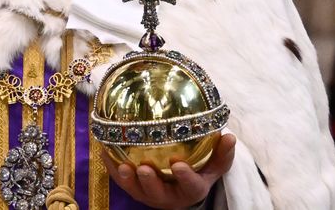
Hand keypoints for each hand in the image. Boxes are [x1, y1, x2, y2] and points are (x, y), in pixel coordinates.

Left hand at [102, 133, 235, 208]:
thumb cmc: (200, 169)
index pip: (190, 186)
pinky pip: (121, 180)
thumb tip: (230, 137)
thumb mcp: (214, 164)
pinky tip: (104, 149)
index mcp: (191, 190)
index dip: (185, 177)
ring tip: (122, 165)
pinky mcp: (134, 188)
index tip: (179, 164)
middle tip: (144, 168)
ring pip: (137, 190)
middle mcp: (169, 196)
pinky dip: (112, 166)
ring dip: (128, 179)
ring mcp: (150, 194)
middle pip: (158, 194)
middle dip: (150, 182)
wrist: (182, 183)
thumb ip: (222, 153)